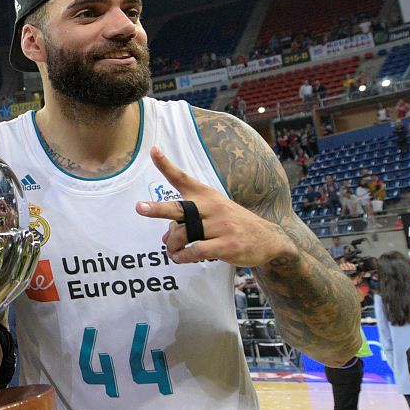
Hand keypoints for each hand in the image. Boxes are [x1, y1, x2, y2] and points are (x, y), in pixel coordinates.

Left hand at [134, 147, 297, 267]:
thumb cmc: (233, 224)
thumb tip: (165, 237)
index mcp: (207, 196)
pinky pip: (197, 251)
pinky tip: (180, 258)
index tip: (153, 151)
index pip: (183, 178)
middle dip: (158, 208)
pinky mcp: (227, 244)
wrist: (270, 238)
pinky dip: (184, 256)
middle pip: (180, 208)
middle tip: (140, 208)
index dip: (166, 165)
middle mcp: (212, 207)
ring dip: (172, 245)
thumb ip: (186, 223)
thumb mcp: (213, 215)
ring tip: (171, 251)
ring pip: (184, 234)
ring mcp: (221, 226)